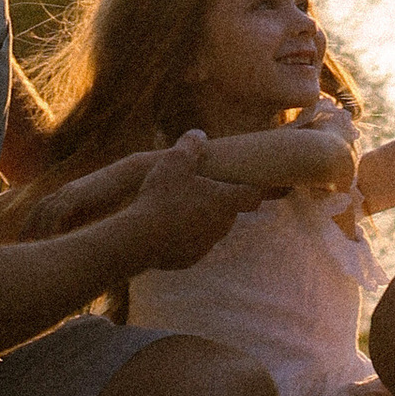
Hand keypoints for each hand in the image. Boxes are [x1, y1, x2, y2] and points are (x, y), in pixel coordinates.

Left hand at [23, 149, 155, 239]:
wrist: (128, 175)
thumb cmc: (114, 194)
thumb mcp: (94, 209)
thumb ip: (81, 220)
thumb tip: (72, 239)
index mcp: (67, 195)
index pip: (42, 209)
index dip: (32, 224)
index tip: (24, 242)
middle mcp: (65, 192)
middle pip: (38, 209)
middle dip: (28, 227)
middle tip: (19, 246)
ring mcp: (70, 192)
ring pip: (45, 211)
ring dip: (36, 229)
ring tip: (30, 248)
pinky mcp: (77, 194)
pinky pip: (58, 212)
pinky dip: (51, 226)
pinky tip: (49, 241)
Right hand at [125, 130, 271, 273]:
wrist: (139, 239)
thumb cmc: (162, 196)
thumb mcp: (176, 159)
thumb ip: (191, 144)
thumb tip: (199, 135)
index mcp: (225, 202)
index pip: (254, 196)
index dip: (256, 187)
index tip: (255, 182)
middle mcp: (221, 226)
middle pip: (229, 210)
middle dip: (218, 198)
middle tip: (201, 185)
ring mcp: (205, 246)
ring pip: (209, 227)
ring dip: (200, 216)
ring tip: (177, 203)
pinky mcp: (188, 260)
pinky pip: (191, 242)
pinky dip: (183, 234)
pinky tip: (164, 224)